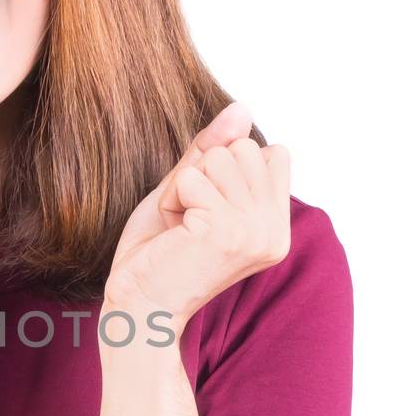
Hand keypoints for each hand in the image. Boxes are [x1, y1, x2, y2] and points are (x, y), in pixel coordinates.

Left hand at [104, 101, 290, 334]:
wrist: (138, 307)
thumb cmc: (158, 253)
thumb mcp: (189, 191)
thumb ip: (214, 150)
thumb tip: (242, 108)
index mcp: (277, 226)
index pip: (270, 152)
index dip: (226, 169)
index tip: (206, 211)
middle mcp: (274, 231)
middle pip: (243, 149)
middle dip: (202, 175)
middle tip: (188, 220)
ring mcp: (254, 232)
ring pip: (218, 159)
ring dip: (185, 187)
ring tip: (181, 227)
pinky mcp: (226, 232)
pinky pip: (192, 179)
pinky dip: (172, 200)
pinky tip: (174, 234)